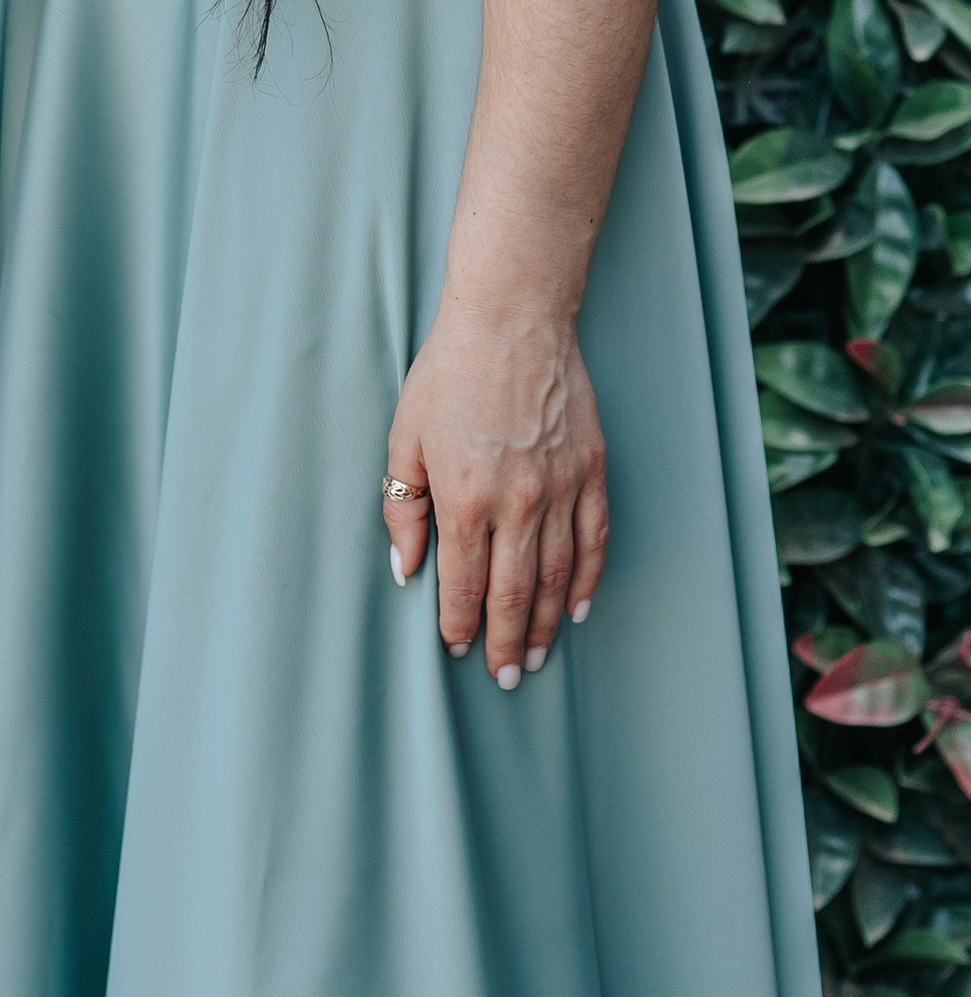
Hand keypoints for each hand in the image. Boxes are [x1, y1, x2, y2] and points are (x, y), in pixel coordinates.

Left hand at [383, 287, 607, 684]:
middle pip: (515, 593)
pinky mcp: (592, 471)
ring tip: (537, 657)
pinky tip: (577, 608)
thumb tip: (406, 567)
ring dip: (547, 624)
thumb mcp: (405, 436)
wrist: (512, 320)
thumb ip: (402, 507)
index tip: (457, 648)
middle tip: (506, 677)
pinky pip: (594, 541)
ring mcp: (561, 488)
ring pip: (557, 577)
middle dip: (507, 642)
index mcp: (465, 497)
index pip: (464, 582)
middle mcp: (518, 503)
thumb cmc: (449, 373)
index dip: (460, 623)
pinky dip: (587, 580)